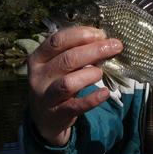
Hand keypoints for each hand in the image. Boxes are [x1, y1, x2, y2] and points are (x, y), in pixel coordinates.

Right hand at [27, 27, 122, 145]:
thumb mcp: (56, 67)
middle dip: (94, 50)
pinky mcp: (58, 113)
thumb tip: (102, 40)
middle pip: (67, 59)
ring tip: (101, 72)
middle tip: (114, 47)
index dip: (81, 35)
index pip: (58, 40)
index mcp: (38, 58)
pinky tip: (105, 93)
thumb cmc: (54, 85)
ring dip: (89, 75)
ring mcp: (47, 96)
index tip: (101, 34)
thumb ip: (73, 53)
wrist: (43, 119)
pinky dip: (92, 99)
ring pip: (68, 83)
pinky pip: (76, 106)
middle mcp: (39, 76)